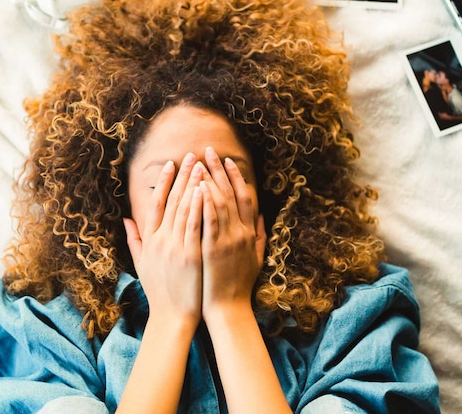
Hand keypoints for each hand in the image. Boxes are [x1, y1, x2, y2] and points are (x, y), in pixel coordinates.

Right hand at [124, 153, 203, 326]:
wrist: (172, 317)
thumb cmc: (160, 291)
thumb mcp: (142, 263)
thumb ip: (134, 239)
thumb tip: (126, 219)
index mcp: (150, 240)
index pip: (156, 203)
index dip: (163, 182)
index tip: (171, 164)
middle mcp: (160, 240)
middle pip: (171, 200)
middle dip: (182, 176)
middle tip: (190, 155)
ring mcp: (174, 247)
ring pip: (184, 208)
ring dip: (192, 184)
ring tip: (201, 165)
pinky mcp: (190, 255)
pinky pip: (195, 225)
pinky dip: (198, 206)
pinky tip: (204, 190)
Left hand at [199, 147, 264, 318]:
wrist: (229, 310)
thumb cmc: (239, 285)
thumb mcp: (257, 258)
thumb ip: (260, 235)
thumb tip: (263, 215)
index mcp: (250, 233)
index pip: (244, 197)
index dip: (236, 176)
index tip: (227, 160)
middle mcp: (241, 232)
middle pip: (230, 193)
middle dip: (219, 170)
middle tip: (208, 151)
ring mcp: (228, 240)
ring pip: (219, 203)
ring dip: (209, 180)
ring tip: (199, 162)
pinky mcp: (214, 249)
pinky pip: (210, 221)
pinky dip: (205, 203)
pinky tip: (198, 187)